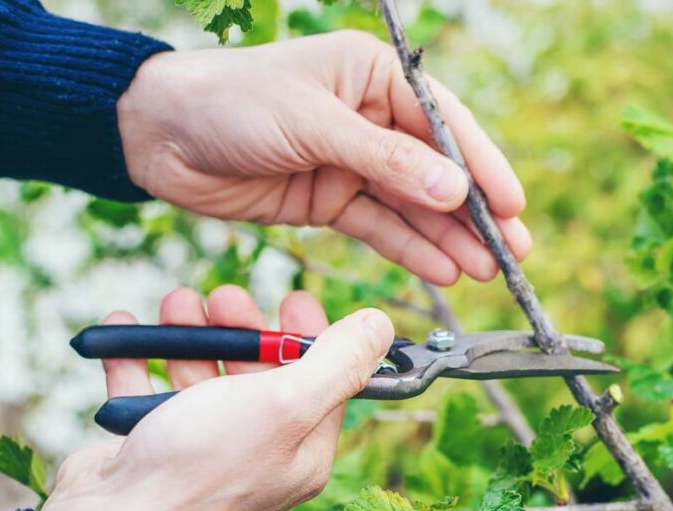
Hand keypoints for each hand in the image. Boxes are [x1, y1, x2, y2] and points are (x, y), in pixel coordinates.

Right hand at [37, 286, 391, 510]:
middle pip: (261, 375)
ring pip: (202, 378)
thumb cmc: (202, 469)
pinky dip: (136, 358)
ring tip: (175, 304)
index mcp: (302, 451)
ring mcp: (202, 453)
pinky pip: (146, 392)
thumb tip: (381, 326)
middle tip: (224, 297)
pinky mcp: (153, 450)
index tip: (294, 299)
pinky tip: (126, 326)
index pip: (323, 382)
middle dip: (244, 328)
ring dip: (189, 335)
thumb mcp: (286, 405)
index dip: (311, 337)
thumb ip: (337, 363)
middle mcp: (258, 454)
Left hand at [117, 31, 530, 285]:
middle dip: (476, 213)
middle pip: (436, 171)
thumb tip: (457, 192)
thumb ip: (386, 160)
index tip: (513, 205)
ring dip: (449, 240)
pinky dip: (410, 250)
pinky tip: (443, 272)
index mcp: (372, 76)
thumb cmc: (231, 102)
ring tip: (488, 272)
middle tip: (514, 251)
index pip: (443, 124)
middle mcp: (369, 117)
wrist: (158, 137)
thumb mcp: (313, 124)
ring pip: (412, 206)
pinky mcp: (330, 199)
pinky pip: (379, 228)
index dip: (482, 167)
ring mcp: (352, 161)